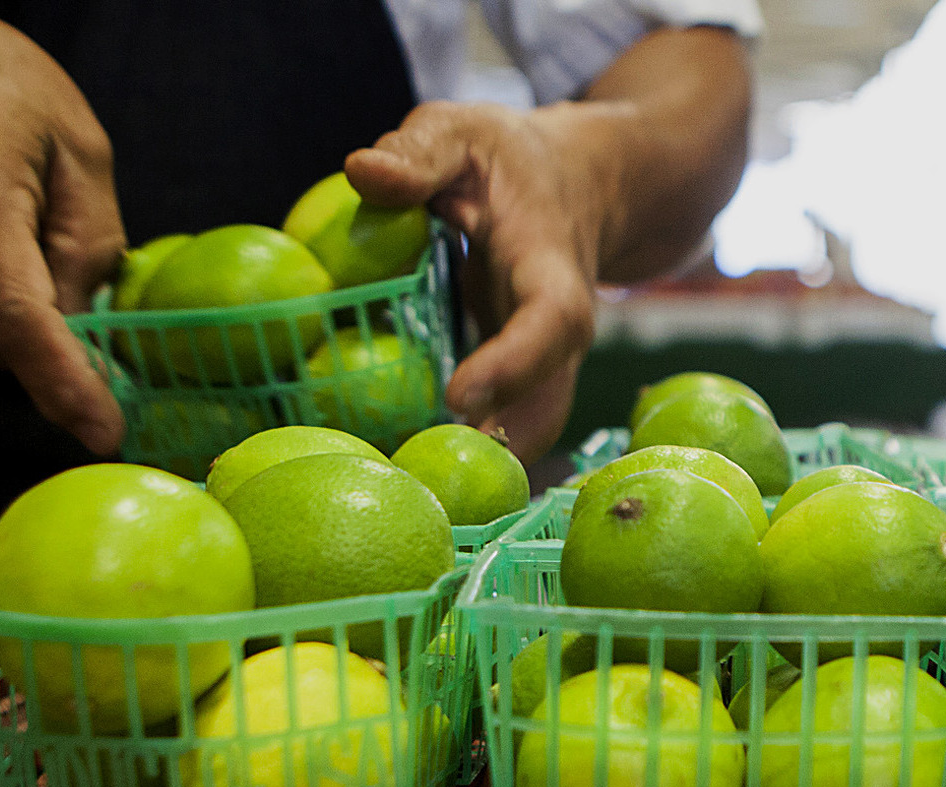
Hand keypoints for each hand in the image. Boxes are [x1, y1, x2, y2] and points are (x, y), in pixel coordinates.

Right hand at [0, 5, 126, 453]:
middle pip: (4, 337)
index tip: (104, 430)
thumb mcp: (79, 147)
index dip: (62, 381)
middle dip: (63, 349)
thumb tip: (94, 331)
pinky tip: (7, 248)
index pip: (17, 314)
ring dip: (32, 322)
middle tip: (106, 328)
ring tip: (40, 243)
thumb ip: (91, 243)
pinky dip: (2, 307)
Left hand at [344, 100, 609, 462]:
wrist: (586, 182)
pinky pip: (509, 422)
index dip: (513, 361)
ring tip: (415, 497)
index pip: (550, 317)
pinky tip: (410, 478)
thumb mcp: (464, 129)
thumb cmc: (511, 155)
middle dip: (501, 444)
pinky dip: (470, 454)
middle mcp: (558, 323)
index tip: (459, 397)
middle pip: (549, 397)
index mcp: (547, 260)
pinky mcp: (526, 375)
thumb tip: (359, 171)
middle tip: (431, 487)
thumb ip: (417, 151)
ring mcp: (547, 357)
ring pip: (534, 423)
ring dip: (484, 465)